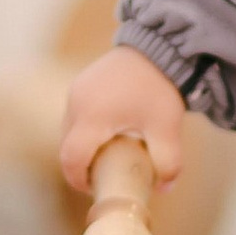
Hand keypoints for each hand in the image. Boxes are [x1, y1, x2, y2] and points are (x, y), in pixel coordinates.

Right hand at [58, 43, 185, 193]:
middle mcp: (77, 103)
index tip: (93, 189)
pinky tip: (108, 132)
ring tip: (107, 155)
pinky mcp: (82, 82)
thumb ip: (167, 163)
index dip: (78, 179)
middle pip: (68, 146)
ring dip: (83, 146)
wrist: (159, 45)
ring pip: (69, 129)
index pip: (71, 158)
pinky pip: (76, 113)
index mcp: (92, 118)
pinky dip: (85, 129)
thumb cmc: (160, 88)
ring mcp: (77, 90)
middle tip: (103, 176)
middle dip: (81, 165)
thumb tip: (164, 188)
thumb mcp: (167, 130)